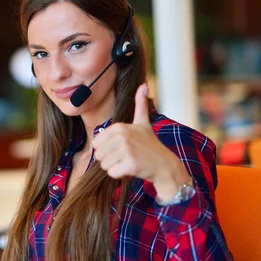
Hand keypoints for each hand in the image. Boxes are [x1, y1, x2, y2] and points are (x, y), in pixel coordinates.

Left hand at [92, 83, 190, 200]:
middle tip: (125, 157)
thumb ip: (140, 105)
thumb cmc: (150, 145)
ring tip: (129, 162)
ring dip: (115, 167)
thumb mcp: (143, 123)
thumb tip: (143, 85)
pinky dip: (120, 175)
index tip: (121, 148)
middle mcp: (122, 136)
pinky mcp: (130, 164)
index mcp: (119, 127)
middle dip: (109, 160)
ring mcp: (126, 150)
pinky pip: (112, 173)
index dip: (106, 150)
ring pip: (104, 165)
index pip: (96, 143)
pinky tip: (132, 169)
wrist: (165, 165)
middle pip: (98, 155)